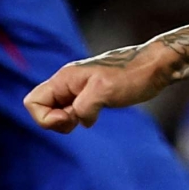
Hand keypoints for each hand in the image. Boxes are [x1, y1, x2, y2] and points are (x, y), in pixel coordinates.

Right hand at [24, 43, 172, 133]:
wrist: (155, 67)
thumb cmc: (132, 75)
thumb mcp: (105, 91)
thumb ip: (83, 106)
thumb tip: (77, 119)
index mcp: (65, 79)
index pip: (33, 102)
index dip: (45, 118)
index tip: (70, 118)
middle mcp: (67, 83)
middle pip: (42, 108)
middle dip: (55, 122)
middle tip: (79, 120)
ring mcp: (77, 89)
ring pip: (56, 111)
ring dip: (67, 121)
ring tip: (89, 117)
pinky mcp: (90, 96)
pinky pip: (72, 111)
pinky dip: (79, 119)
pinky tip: (95, 116)